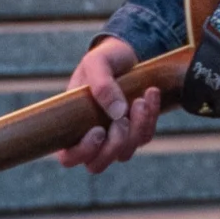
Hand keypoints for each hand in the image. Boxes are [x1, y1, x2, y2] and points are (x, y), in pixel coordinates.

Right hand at [57, 38, 160, 172]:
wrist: (126, 53)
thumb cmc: (103, 59)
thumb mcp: (96, 62)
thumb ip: (101, 84)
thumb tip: (118, 112)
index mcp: (71, 125)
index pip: (69, 157)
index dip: (82, 151)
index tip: (98, 130)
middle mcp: (91, 138)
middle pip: (97, 165)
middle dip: (113, 145)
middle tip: (122, 119)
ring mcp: (113, 138)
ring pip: (124, 153)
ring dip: (135, 129)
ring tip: (140, 99)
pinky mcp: (135, 132)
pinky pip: (145, 136)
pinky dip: (150, 117)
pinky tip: (150, 93)